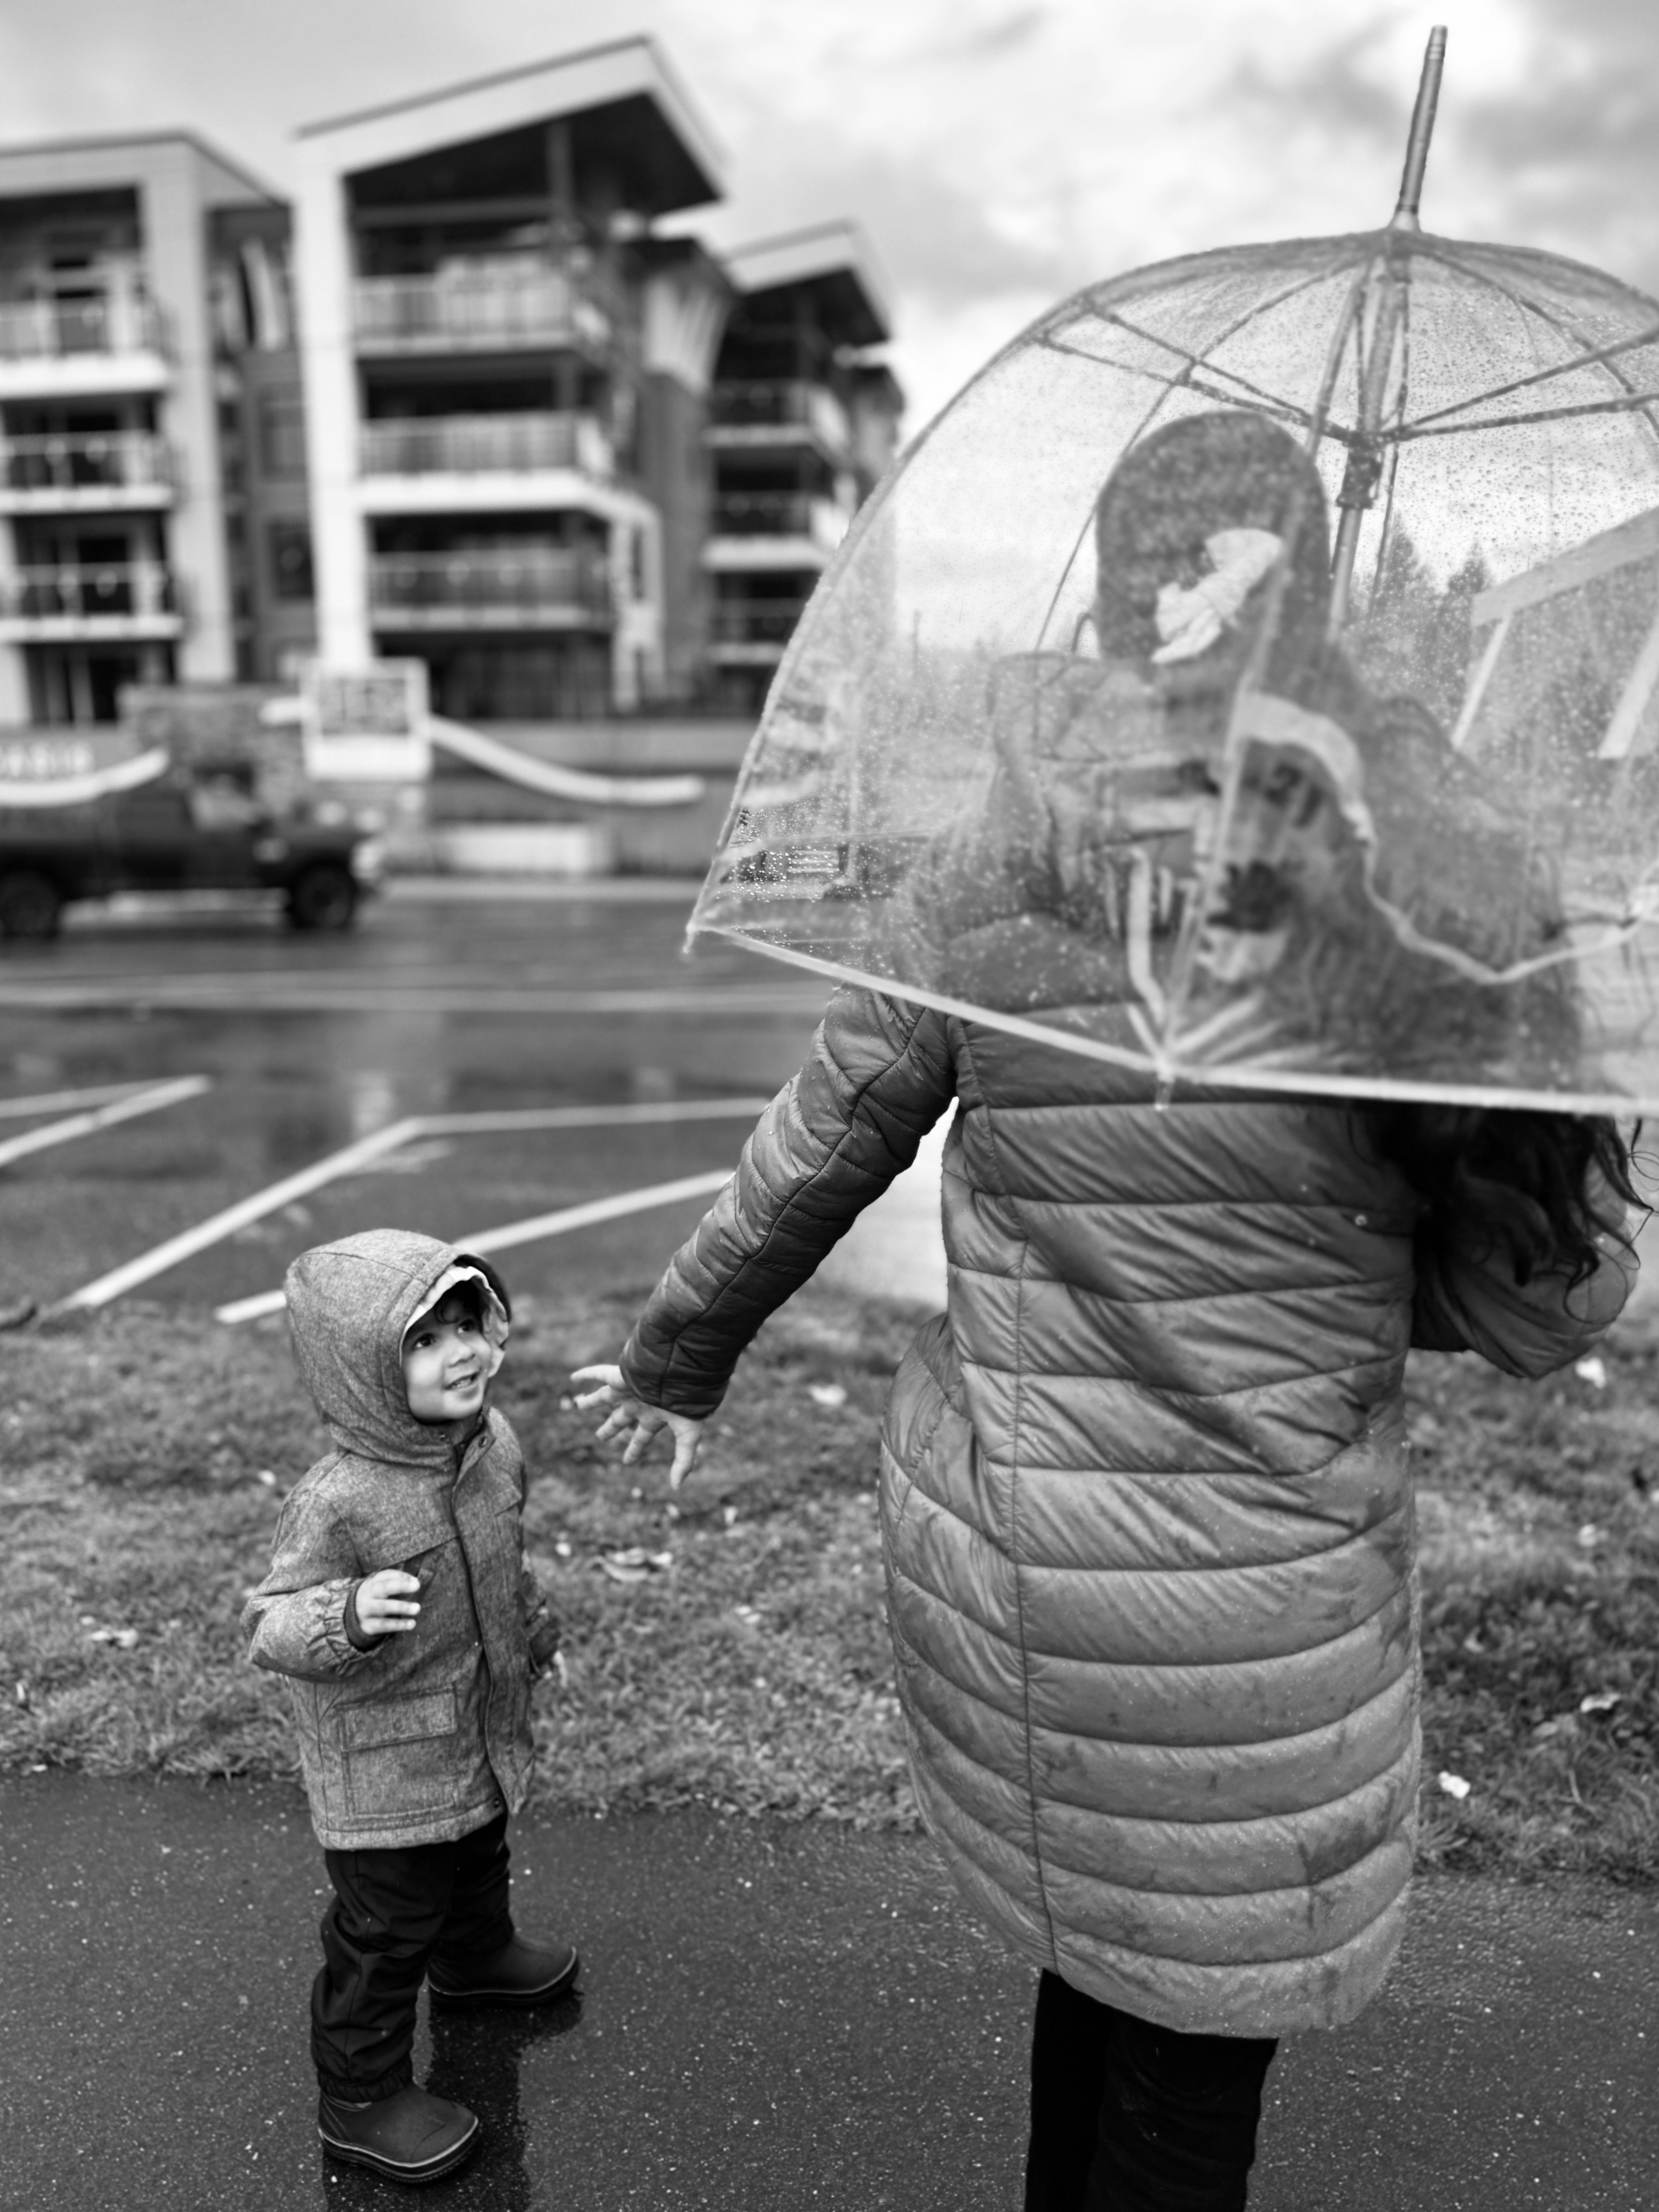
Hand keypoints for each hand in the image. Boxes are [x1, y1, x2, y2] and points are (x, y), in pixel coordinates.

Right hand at [355, 1569, 420, 1636]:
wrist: (351, 1617)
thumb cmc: (375, 1598)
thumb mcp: (380, 1587)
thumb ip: (397, 1582)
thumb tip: (415, 1582)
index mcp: (371, 1583)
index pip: (385, 1575)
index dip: (401, 1576)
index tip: (416, 1581)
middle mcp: (368, 1595)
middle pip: (383, 1588)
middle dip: (400, 1586)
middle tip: (417, 1586)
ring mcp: (366, 1610)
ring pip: (383, 1607)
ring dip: (401, 1607)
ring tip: (417, 1608)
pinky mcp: (369, 1625)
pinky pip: (384, 1625)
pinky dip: (399, 1624)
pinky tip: (412, 1624)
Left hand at [571, 1363, 705, 1489]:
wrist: (681, 1372)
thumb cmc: (685, 1402)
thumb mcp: (688, 1434)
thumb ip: (684, 1460)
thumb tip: (677, 1487)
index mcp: (654, 1417)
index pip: (641, 1438)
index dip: (634, 1451)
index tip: (627, 1462)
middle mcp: (639, 1403)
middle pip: (620, 1418)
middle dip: (610, 1428)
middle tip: (600, 1436)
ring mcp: (627, 1390)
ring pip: (604, 1397)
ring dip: (592, 1401)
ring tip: (578, 1405)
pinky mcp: (619, 1376)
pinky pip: (597, 1373)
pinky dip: (586, 1374)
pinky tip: (573, 1377)